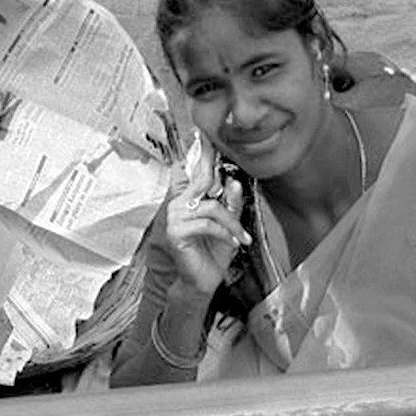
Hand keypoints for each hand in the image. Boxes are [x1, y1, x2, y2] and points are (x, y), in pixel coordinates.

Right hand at [164, 132, 251, 298]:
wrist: (202, 282)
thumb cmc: (213, 253)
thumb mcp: (228, 225)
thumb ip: (230, 204)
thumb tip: (233, 181)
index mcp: (188, 199)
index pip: (196, 173)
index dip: (202, 154)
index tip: (204, 133)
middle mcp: (178, 204)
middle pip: (203, 184)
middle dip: (222, 185)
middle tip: (234, 183)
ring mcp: (174, 217)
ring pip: (210, 208)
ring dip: (232, 224)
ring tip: (241, 238)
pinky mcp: (175, 231)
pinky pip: (206, 223)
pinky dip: (224, 233)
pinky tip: (232, 244)